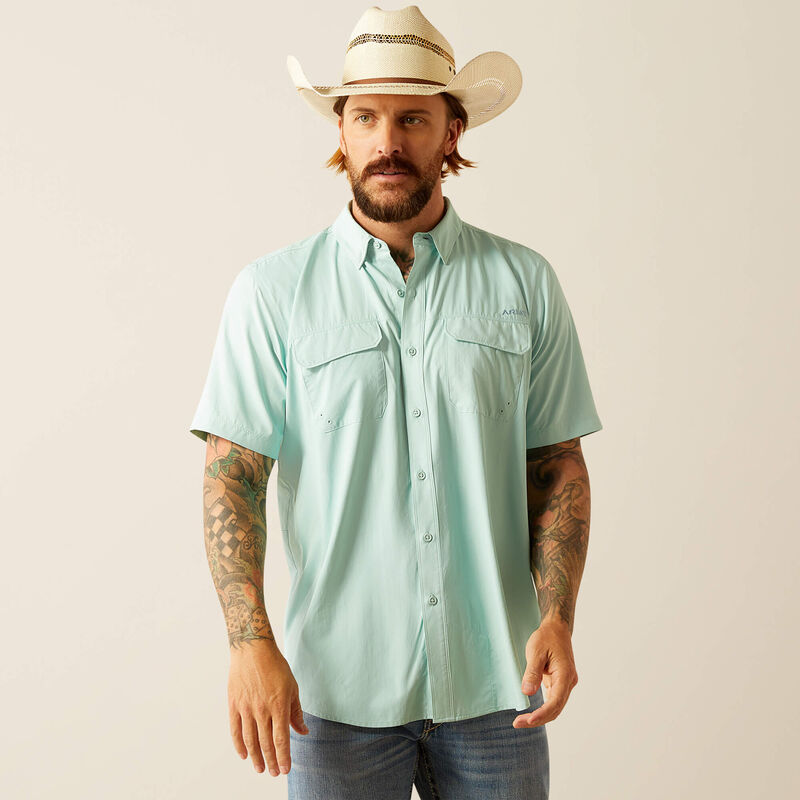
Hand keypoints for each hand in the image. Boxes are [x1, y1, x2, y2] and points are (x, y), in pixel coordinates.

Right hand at [228, 642, 308, 775]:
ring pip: (250, 740)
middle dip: (271, 761)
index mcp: (279, 705)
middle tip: (274, 772)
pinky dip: (239, 744)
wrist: (253, 649)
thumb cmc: (276, 666)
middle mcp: (262, 710)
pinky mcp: (234, 705)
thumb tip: (304, 731)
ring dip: (255, 757)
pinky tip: (244, 754)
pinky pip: (235, 730)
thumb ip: (296, 712)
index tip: (285, 769)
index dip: (283, 756)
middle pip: (266, 743)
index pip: (281, 739)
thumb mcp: (292, 687)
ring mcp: (246, 708)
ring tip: (260, 768)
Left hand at [512, 618, 577, 727]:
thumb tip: (527, 692)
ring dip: (540, 716)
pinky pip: (553, 700)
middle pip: (556, 709)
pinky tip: (531, 714)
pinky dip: (543, 709)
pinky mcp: (560, 683)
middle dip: (538, 719)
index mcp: (565, 675)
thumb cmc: (546, 637)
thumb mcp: (536, 651)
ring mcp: (566, 683)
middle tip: (517, 723)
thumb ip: (532, 672)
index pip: (555, 701)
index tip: (527, 720)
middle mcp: (569, 682)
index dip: (542, 714)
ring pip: (555, 707)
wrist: (557, 628)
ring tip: (521, 721)